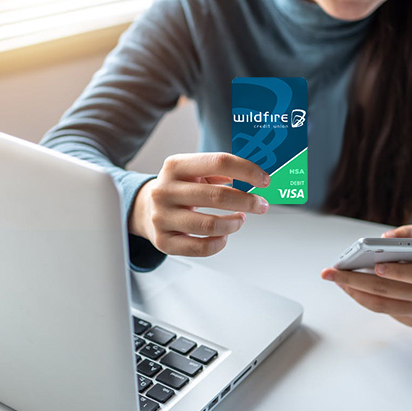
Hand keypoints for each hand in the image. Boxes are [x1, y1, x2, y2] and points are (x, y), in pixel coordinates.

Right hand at [129, 153, 269, 256]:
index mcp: (175, 166)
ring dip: (234, 223)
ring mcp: (162, 217)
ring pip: (210, 225)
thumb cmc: (181, 189)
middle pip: (217, 195)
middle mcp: (165, 190)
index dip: (247, 170)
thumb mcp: (194, 172)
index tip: (265, 180)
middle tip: (261, 204)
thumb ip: (221, 171)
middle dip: (247, 201)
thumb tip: (256, 179)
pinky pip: (200, 248)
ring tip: (240, 219)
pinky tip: (224, 235)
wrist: (146, 209)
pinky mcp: (163, 242)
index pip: (219, 162)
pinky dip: (219, 242)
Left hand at [321, 224, 411, 326]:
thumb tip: (385, 238)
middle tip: (332, 272)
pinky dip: (364, 298)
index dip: (398, 272)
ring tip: (336, 280)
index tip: (376, 266)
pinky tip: (351, 286)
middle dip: (355, 281)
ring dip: (354, 292)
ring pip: (381, 305)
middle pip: (388, 291)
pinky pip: (383, 310)